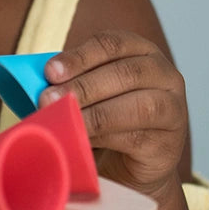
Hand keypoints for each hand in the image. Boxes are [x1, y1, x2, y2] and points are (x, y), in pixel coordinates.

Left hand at [39, 30, 187, 200]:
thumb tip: (35, 82)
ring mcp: (173, 109)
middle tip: (47, 98)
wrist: (130, 166)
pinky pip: (136, 137)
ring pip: (136, 106)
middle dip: (83, 85)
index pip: (113, 43)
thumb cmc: (105, 119)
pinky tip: (80, 138)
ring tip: (62, 118)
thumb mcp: (89, 93)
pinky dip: (104, 137)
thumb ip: (70, 82)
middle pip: (125, 73)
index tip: (50, 71)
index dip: (80, 56)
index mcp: (141, 51)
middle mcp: (164, 75)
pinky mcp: (168, 144)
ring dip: (94, 112)